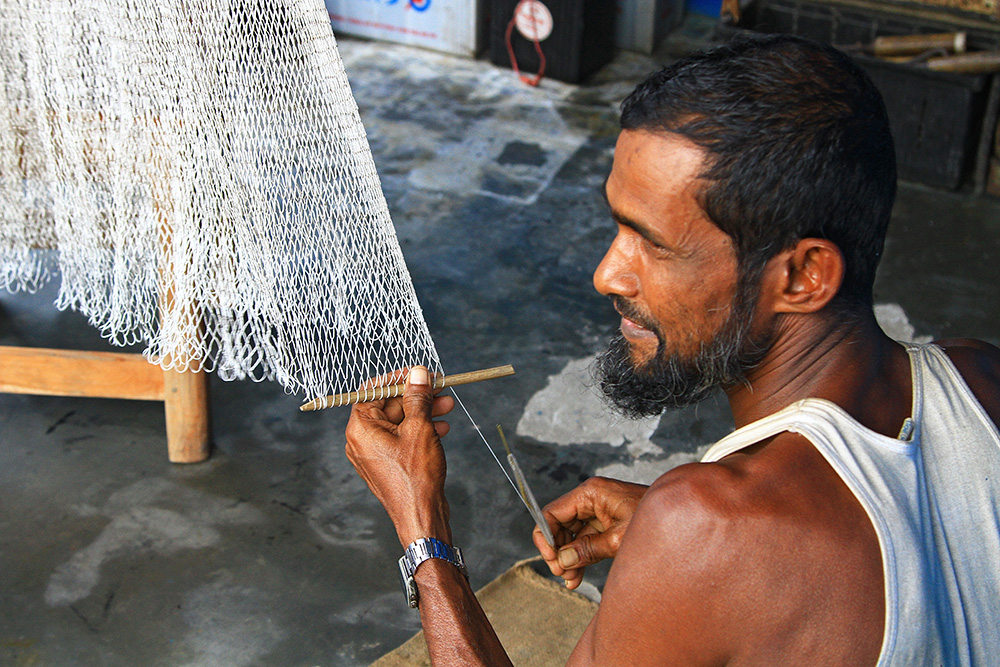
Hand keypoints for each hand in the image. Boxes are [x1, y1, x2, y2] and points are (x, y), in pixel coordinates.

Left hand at [345, 366, 456, 546]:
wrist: (422, 516)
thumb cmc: (416, 477)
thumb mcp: (420, 428)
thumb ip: (417, 397)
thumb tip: (418, 374)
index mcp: (360, 428)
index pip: (373, 391)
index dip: (397, 378)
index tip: (417, 372)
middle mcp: (362, 440)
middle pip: (389, 405)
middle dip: (417, 396)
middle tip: (440, 388)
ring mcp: (374, 453)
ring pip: (399, 422)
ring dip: (423, 412)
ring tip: (447, 406)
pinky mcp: (388, 463)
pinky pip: (401, 438)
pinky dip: (420, 430)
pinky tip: (441, 427)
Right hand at [532, 477, 647, 589]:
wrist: (684, 520)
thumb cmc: (657, 522)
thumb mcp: (619, 538)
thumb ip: (588, 549)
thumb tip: (562, 560)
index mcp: (591, 493)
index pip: (553, 512)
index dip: (546, 537)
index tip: (552, 560)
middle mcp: (591, 499)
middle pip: (560, 525)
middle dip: (558, 551)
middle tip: (562, 574)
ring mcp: (598, 511)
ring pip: (571, 535)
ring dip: (568, 558)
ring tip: (571, 581)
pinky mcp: (606, 523)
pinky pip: (585, 540)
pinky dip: (580, 557)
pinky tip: (577, 576)